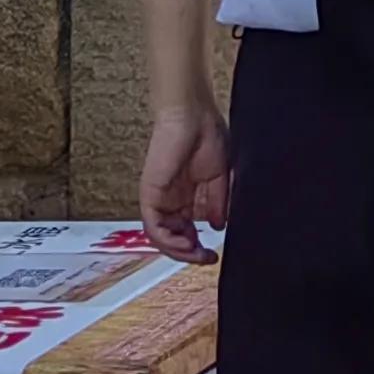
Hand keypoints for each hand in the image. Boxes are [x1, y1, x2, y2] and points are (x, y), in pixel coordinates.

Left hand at [137, 102, 229, 260]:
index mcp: (190, 196)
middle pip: (175, 237)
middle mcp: (173, 201)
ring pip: (163, 237)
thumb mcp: (222, 174)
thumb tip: (219, 226)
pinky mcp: (150, 196)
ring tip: (196, 253)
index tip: (214, 254)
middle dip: (190, 252)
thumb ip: (218, 202)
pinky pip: (153, 227)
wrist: (194, 114)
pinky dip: (167, 240)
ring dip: (178, 250)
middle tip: (206, 258)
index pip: (190, 230)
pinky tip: (185, 242)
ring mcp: (160, 199)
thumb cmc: (208, 134)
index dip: (199, 246)